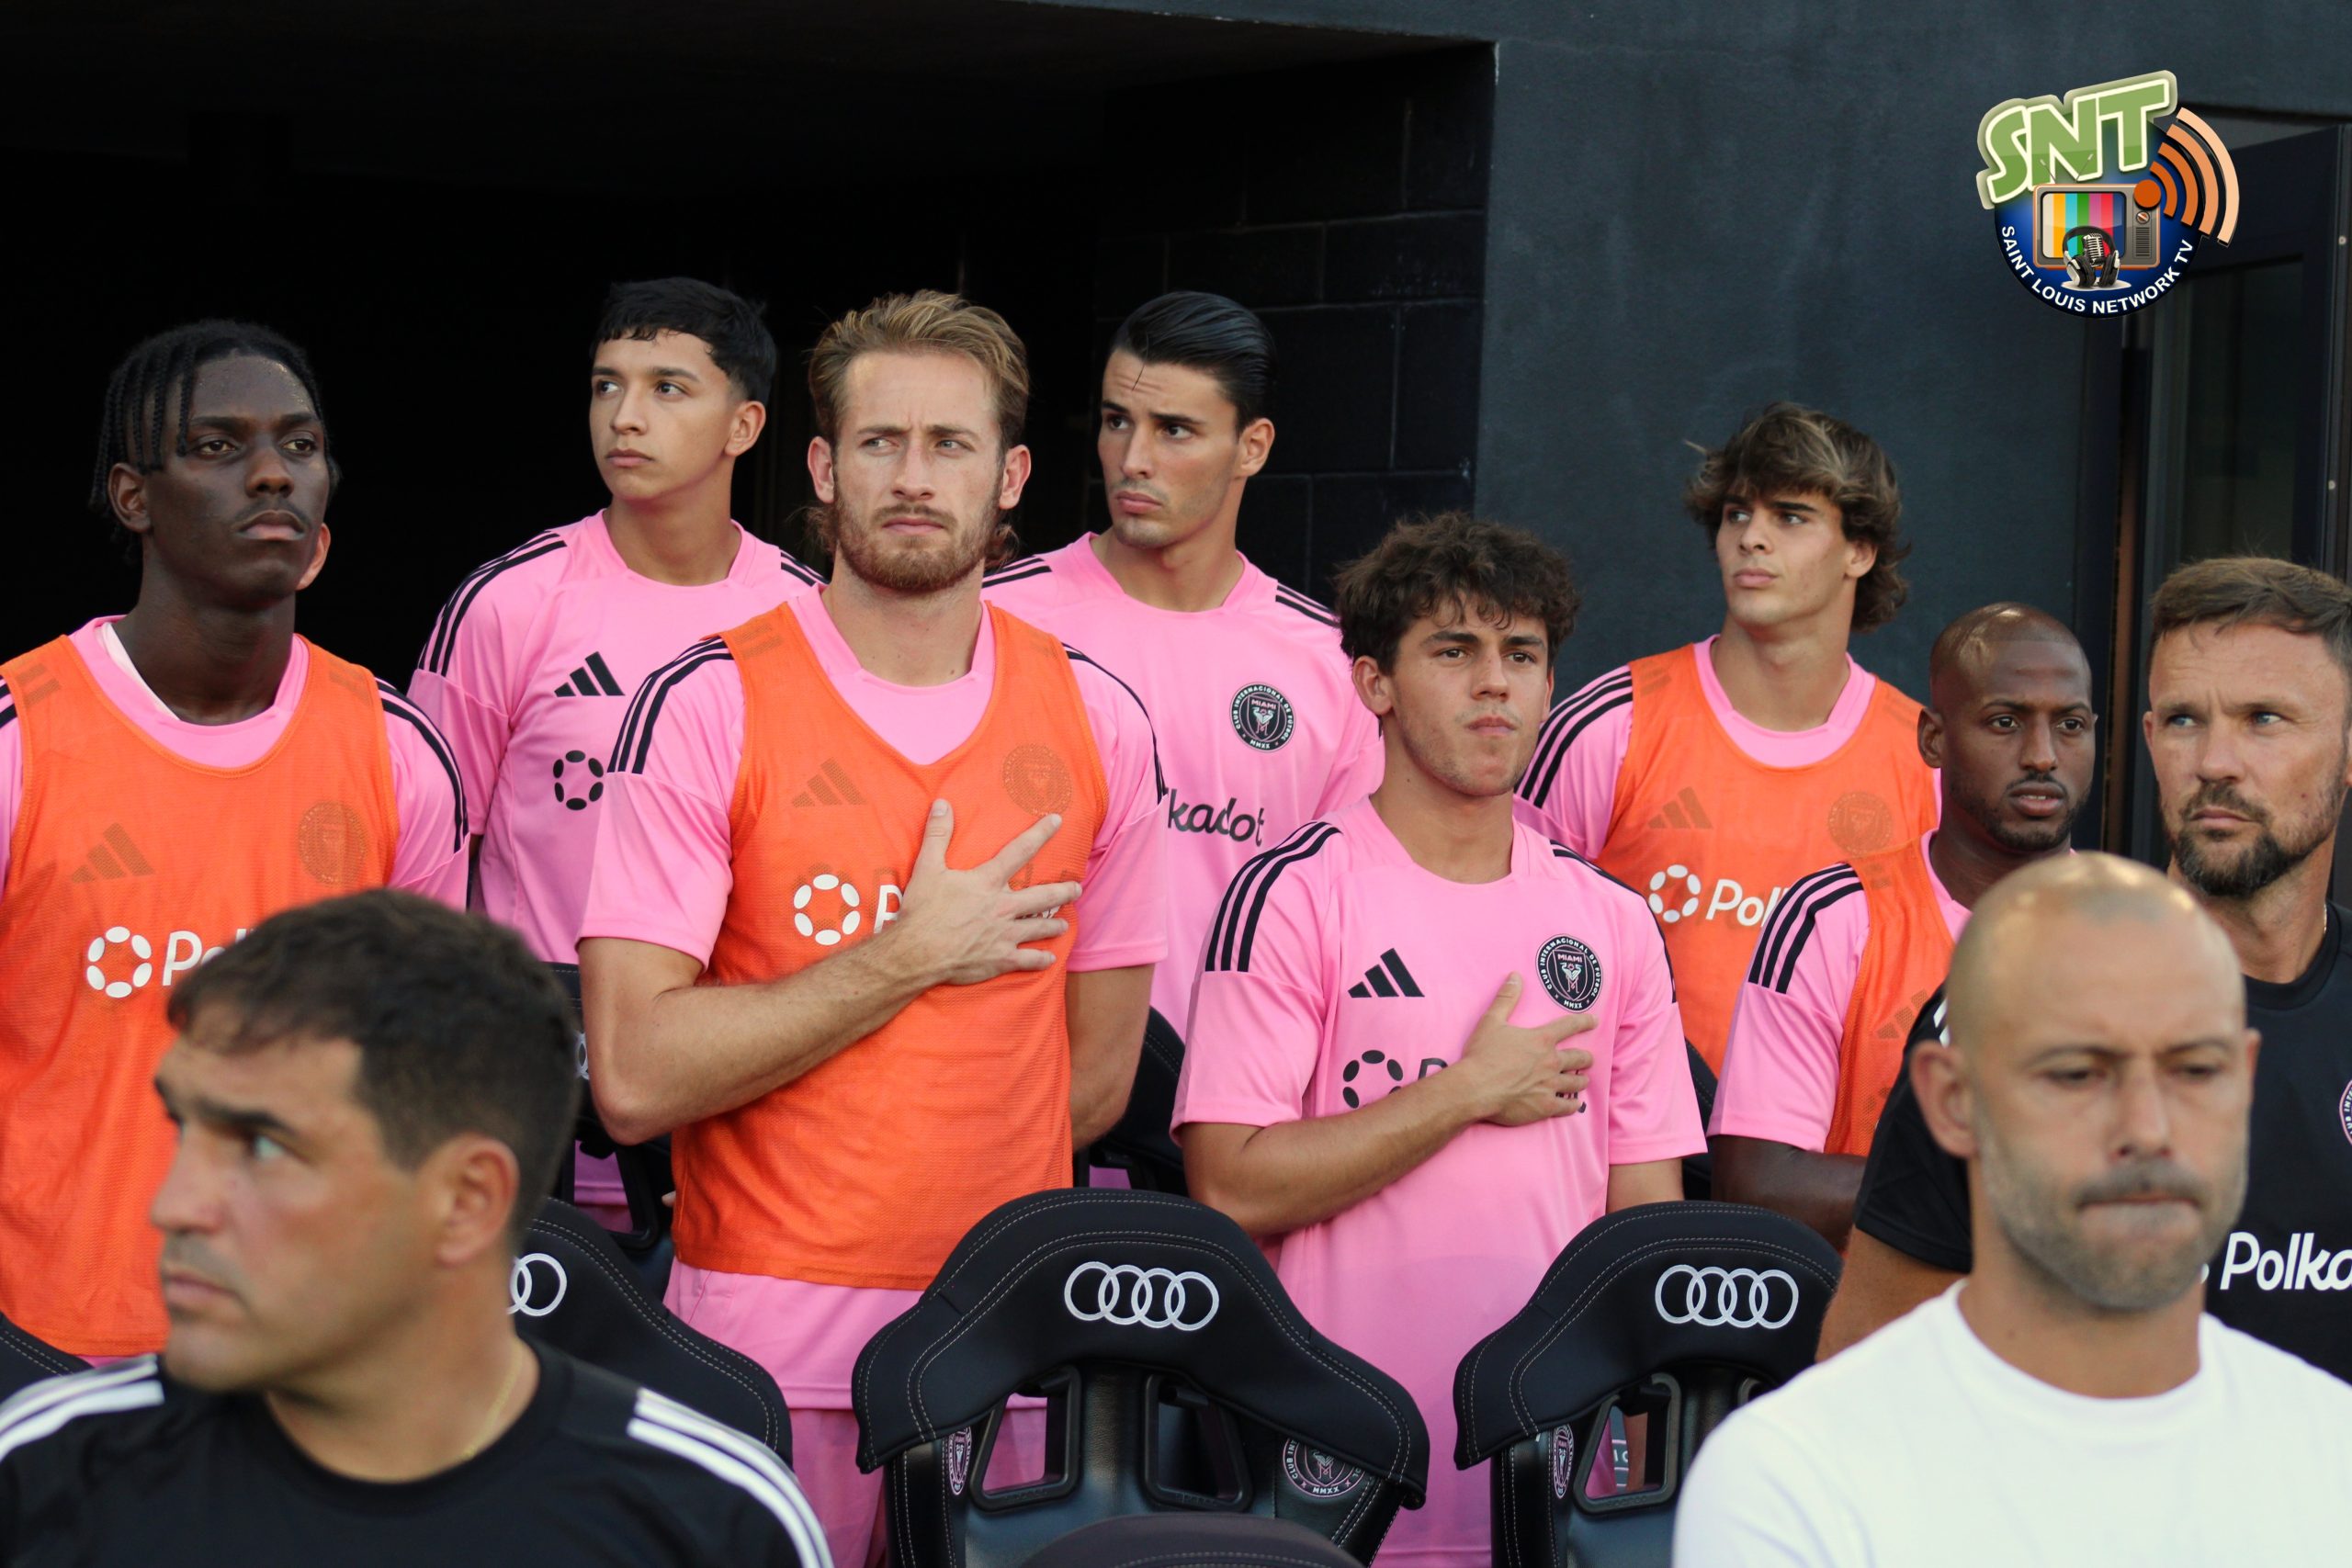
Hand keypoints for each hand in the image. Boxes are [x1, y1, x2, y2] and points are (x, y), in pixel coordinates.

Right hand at [885, 800, 1082, 986]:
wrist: (918, 953)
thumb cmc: (923, 911)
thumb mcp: (927, 867)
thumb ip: (937, 834)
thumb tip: (942, 803)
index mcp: (988, 882)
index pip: (1019, 851)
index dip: (1040, 833)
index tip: (1057, 821)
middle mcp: (1003, 907)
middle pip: (1043, 895)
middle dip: (1063, 891)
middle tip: (1077, 888)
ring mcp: (1006, 935)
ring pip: (1040, 927)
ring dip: (1055, 925)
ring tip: (1065, 923)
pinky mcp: (1002, 959)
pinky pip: (1029, 960)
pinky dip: (1041, 960)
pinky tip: (1049, 959)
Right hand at [1453, 974, 1596, 1126]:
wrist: (1475, 1089)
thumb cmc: (1482, 1055)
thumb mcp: (1491, 1021)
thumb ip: (1506, 999)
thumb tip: (1515, 976)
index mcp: (1541, 1040)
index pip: (1569, 1026)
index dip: (1584, 1022)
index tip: (1594, 1021)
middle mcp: (1551, 1062)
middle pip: (1579, 1057)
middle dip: (1586, 1058)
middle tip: (1587, 1059)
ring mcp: (1550, 1085)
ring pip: (1576, 1082)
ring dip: (1581, 1080)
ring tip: (1582, 1080)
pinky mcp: (1545, 1107)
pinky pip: (1568, 1107)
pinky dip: (1572, 1104)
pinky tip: (1573, 1104)